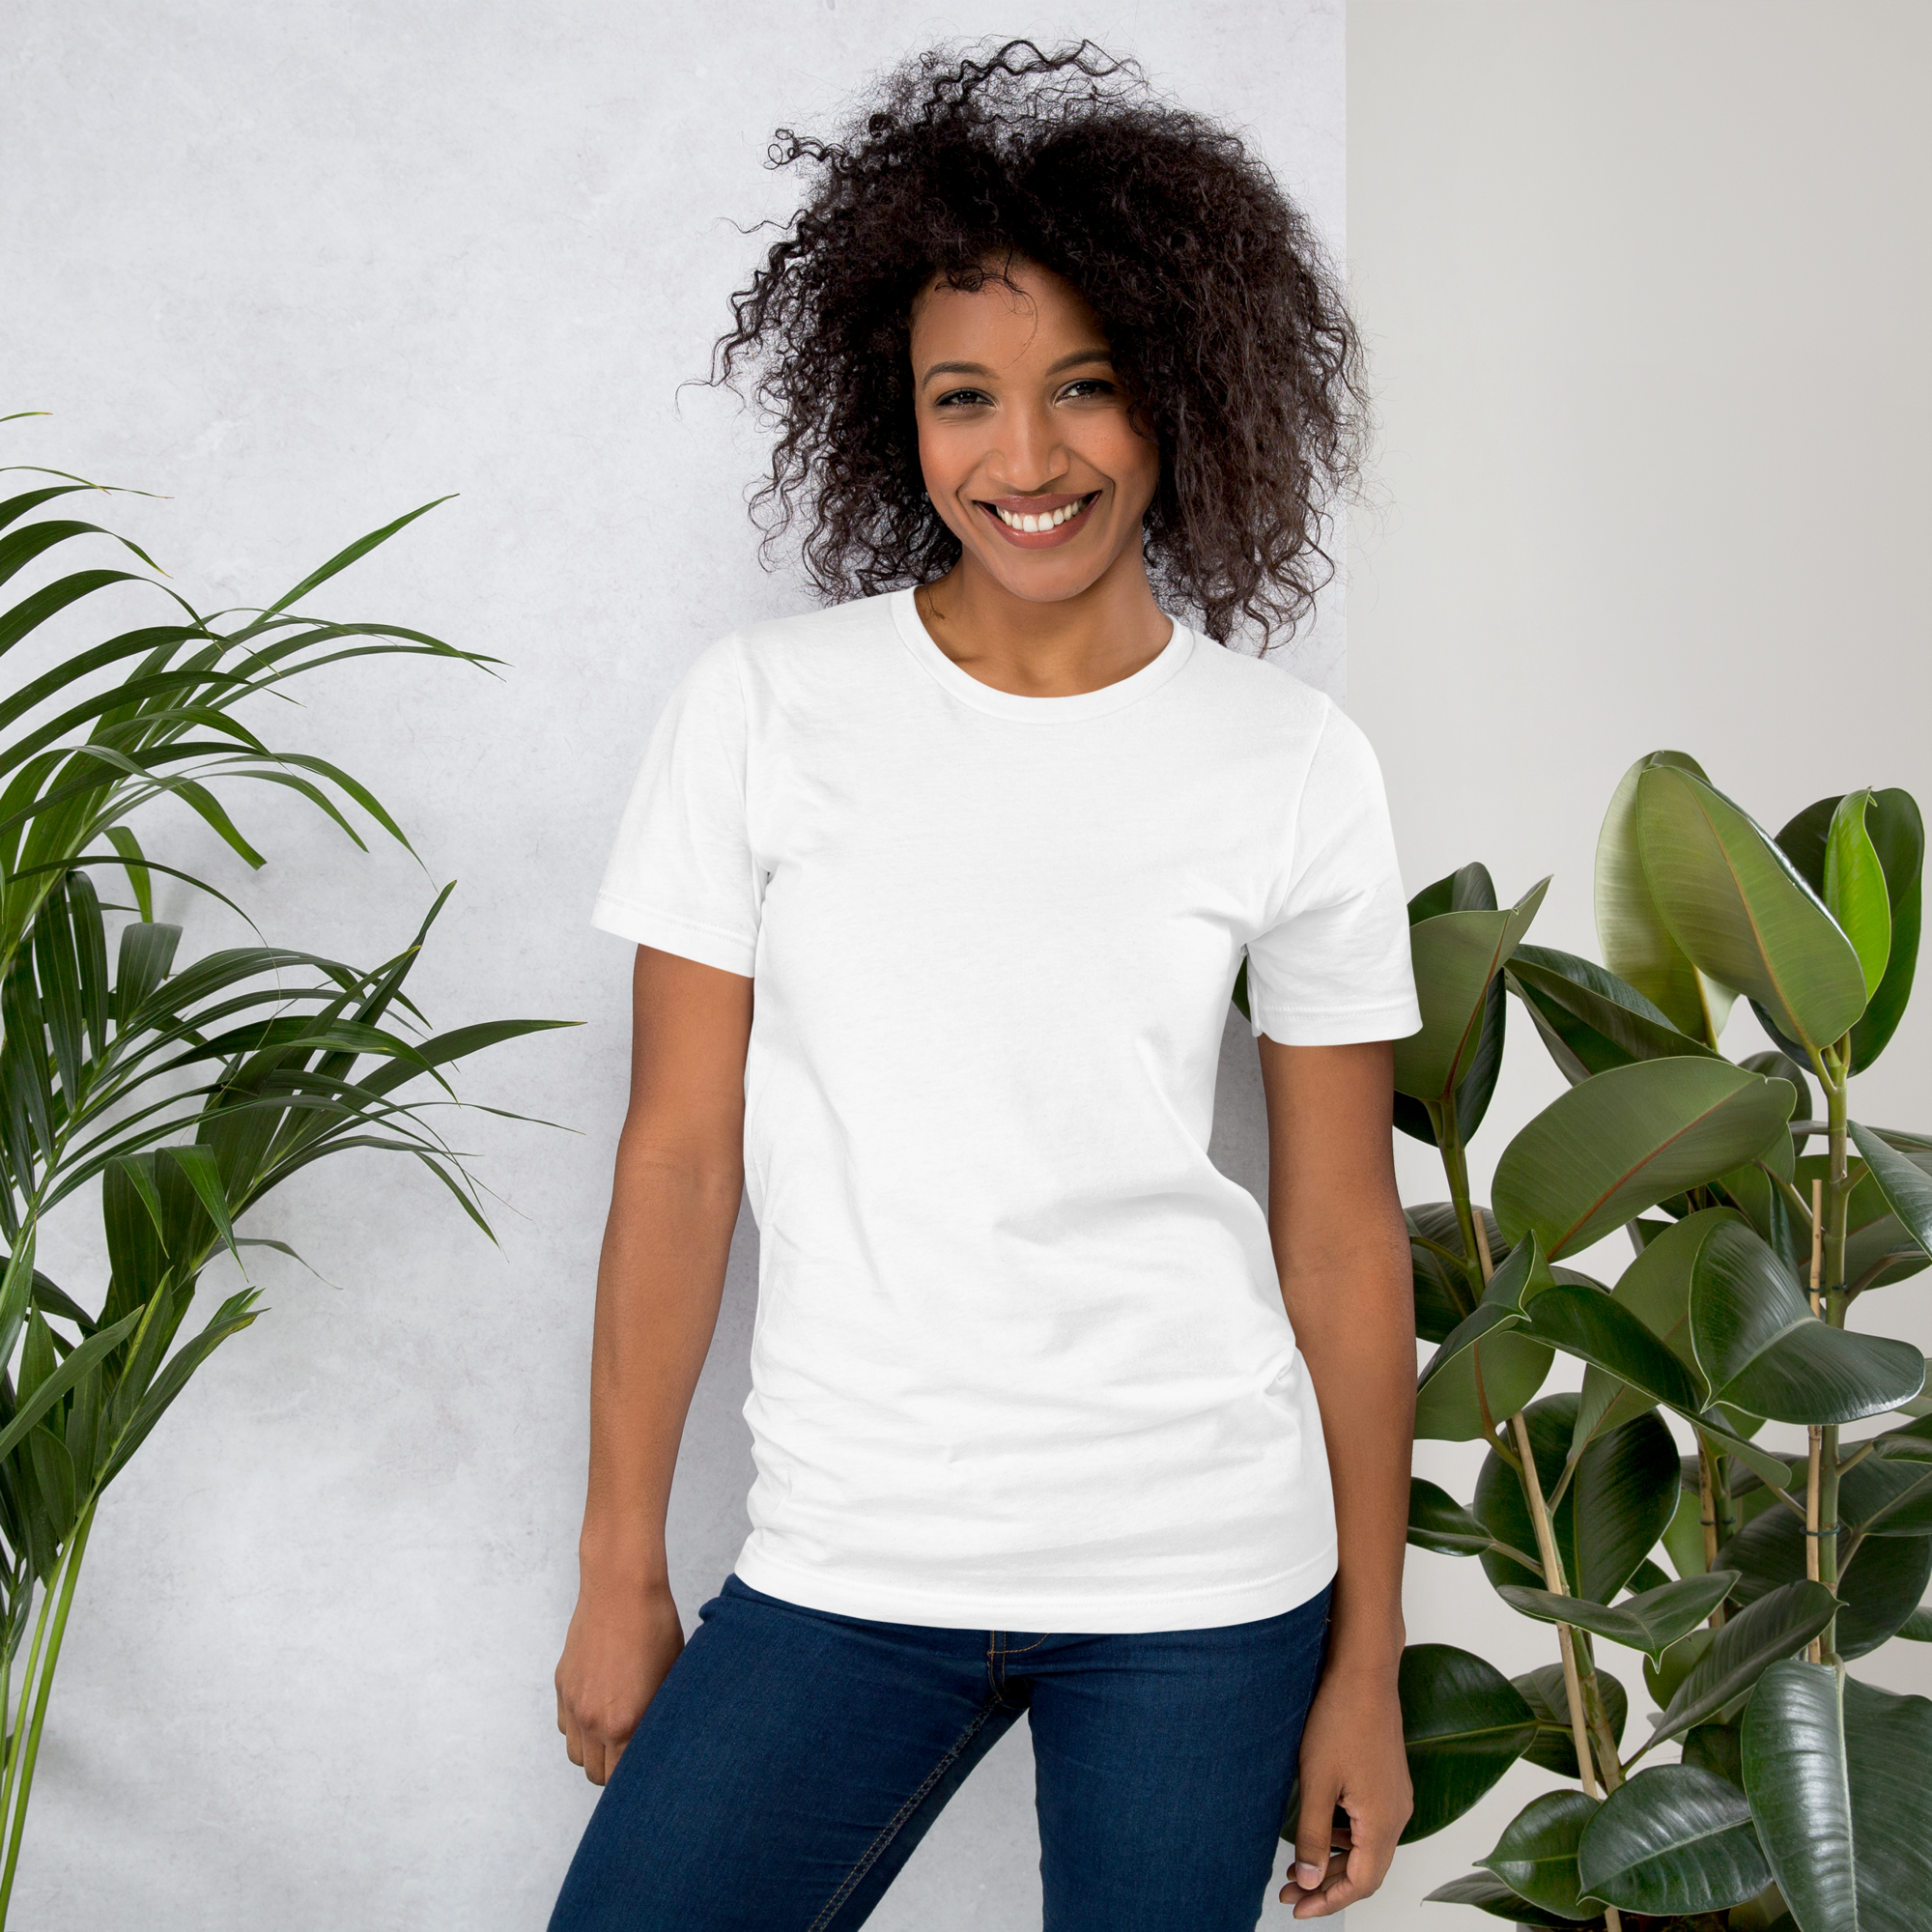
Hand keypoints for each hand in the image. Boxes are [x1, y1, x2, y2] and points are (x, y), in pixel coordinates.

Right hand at [554, 1574, 684, 1784]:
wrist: (621, 1588)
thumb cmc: (655, 1628)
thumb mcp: (670, 1677)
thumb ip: (660, 1718)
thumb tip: (663, 1743)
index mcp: (625, 1724)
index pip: (624, 1779)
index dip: (638, 1777)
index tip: (649, 1769)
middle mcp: (593, 1721)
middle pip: (597, 1775)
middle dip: (615, 1770)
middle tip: (635, 1752)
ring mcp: (573, 1704)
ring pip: (576, 1754)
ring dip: (594, 1751)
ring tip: (616, 1732)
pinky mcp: (562, 1685)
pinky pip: (565, 1726)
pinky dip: (579, 1728)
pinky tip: (599, 1708)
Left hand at [1280, 1660, 1411, 1917]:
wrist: (1364, 1672)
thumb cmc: (1340, 1719)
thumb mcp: (1317, 1782)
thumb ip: (1312, 1835)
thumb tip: (1307, 1880)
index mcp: (1383, 1822)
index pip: (1361, 1884)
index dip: (1329, 1901)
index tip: (1298, 1908)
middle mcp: (1398, 1814)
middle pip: (1366, 1870)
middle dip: (1327, 1885)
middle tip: (1290, 1890)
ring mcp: (1396, 1796)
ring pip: (1367, 1847)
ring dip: (1334, 1860)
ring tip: (1297, 1864)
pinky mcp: (1388, 1781)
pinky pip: (1370, 1825)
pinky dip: (1344, 1837)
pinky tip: (1319, 1828)